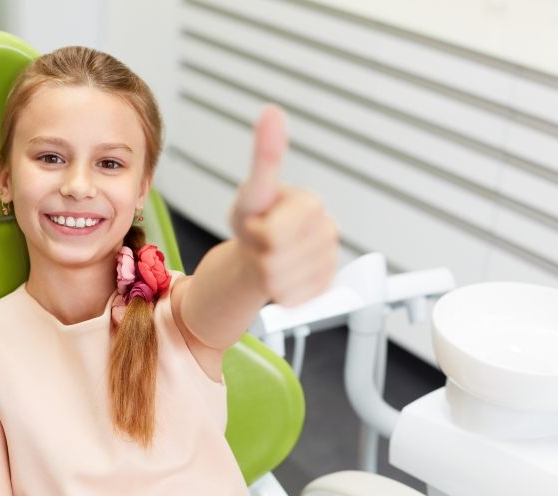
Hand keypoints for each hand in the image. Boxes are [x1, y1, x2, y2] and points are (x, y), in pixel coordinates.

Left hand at [230, 104, 338, 306]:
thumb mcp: (253, 191)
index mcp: (311, 205)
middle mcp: (328, 231)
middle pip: (277, 261)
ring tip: (269, 258)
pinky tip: (281, 276)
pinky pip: (293, 299)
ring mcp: (329, 261)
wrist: (257, 255)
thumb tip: (271, 111)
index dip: (256, 234)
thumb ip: (265, 155)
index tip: (258, 224)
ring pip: (283, 283)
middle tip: (260, 243)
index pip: (276, 234)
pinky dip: (279, 293)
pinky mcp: (326, 287)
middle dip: (258, 255)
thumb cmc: (254, 221)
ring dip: (266, 275)